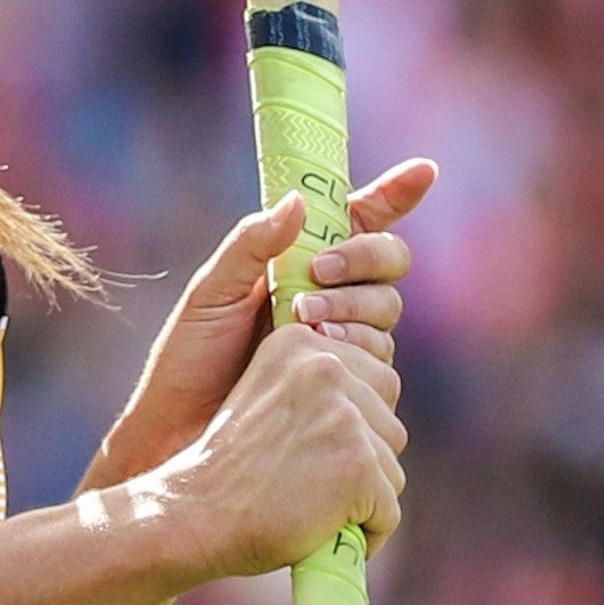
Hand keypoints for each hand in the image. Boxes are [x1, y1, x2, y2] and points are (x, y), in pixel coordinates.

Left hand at [86, 159, 434, 492]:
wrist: (180, 433)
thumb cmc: (189, 360)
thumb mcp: (211, 293)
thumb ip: (251, 245)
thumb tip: (300, 202)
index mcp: (299, 265)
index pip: (359, 222)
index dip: (395, 196)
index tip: (423, 171)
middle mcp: (331, 301)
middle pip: (387, 266)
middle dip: (363, 261)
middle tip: (319, 273)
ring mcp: (344, 345)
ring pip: (386, 314)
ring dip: (352, 310)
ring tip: (302, 324)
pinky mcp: (352, 390)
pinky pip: (380, 366)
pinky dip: (356, 353)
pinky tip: (321, 358)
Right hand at [124, 321, 407, 581]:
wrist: (193, 515)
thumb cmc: (227, 471)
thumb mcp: (269, 399)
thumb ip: (318, 387)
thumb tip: (379, 398)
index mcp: (298, 343)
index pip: (373, 381)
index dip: (346, 429)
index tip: (299, 448)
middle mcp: (324, 367)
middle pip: (389, 423)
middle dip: (361, 461)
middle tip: (304, 479)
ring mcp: (344, 416)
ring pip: (391, 469)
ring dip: (361, 498)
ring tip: (308, 504)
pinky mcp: (358, 464)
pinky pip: (389, 511)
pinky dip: (364, 533)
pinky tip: (320, 530)